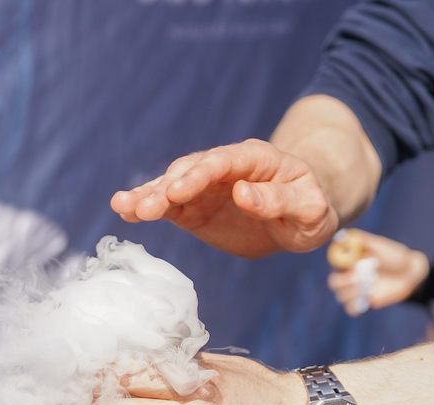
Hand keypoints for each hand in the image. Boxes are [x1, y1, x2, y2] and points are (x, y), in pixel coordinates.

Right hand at [110, 139, 338, 258]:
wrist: (298, 217)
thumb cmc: (310, 208)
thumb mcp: (309, 208)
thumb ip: (279, 200)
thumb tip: (242, 192)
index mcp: (255, 159)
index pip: (223, 162)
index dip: (199, 175)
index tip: (178, 190)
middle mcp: (225, 168)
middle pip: (191, 171)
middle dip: (167, 188)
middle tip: (146, 207)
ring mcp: (206, 186)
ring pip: (172, 186)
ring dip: (148, 196)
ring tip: (123, 207)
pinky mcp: (195, 207)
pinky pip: (168, 205)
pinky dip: (146, 206)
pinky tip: (124, 210)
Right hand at [326, 229, 428, 315]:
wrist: (409, 273)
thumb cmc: (394, 255)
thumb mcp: (378, 245)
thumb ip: (360, 240)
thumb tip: (340, 236)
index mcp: (348, 259)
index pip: (333, 262)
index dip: (338, 264)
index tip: (352, 263)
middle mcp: (347, 275)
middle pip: (333, 282)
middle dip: (343, 281)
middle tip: (357, 277)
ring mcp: (354, 290)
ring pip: (341, 296)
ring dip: (352, 293)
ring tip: (369, 286)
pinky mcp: (362, 303)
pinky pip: (351, 309)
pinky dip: (356, 306)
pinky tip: (368, 299)